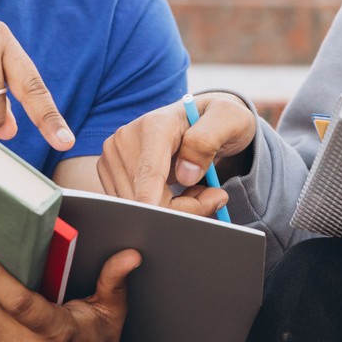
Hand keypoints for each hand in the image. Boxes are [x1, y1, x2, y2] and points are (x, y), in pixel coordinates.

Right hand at [97, 93, 257, 216]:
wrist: (202, 116)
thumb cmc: (219, 118)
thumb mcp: (230, 119)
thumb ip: (208, 141)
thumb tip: (186, 174)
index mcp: (154, 125)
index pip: (149, 175)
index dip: (155, 205)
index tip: (163, 225)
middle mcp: (126, 139)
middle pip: (146, 199)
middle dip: (182, 209)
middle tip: (214, 197)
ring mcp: (114, 157)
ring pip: (139, 207)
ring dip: (173, 210)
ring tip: (195, 189)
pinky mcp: (111, 173)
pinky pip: (134, 206)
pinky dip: (159, 208)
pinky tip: (176, 193)